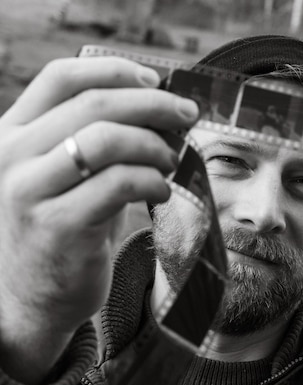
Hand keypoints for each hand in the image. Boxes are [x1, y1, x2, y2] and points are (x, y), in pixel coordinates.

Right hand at [0, 57, 198, 383]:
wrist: (34, 297)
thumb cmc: (64, 227)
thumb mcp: (68, 175)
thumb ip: (98, 139)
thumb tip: (164, 109)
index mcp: (12, 133)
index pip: (60, 77)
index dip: (114, 70)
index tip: (156, 79)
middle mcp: (10, 156)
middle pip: (93, 104)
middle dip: (153, 104)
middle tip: (187, 115)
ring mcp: (28, 191)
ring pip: (107, 140)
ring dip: (154, 145)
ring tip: (172, 161)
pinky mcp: (57, 225)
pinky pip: (120, 183)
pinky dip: (153, 181)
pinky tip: (162, 191)